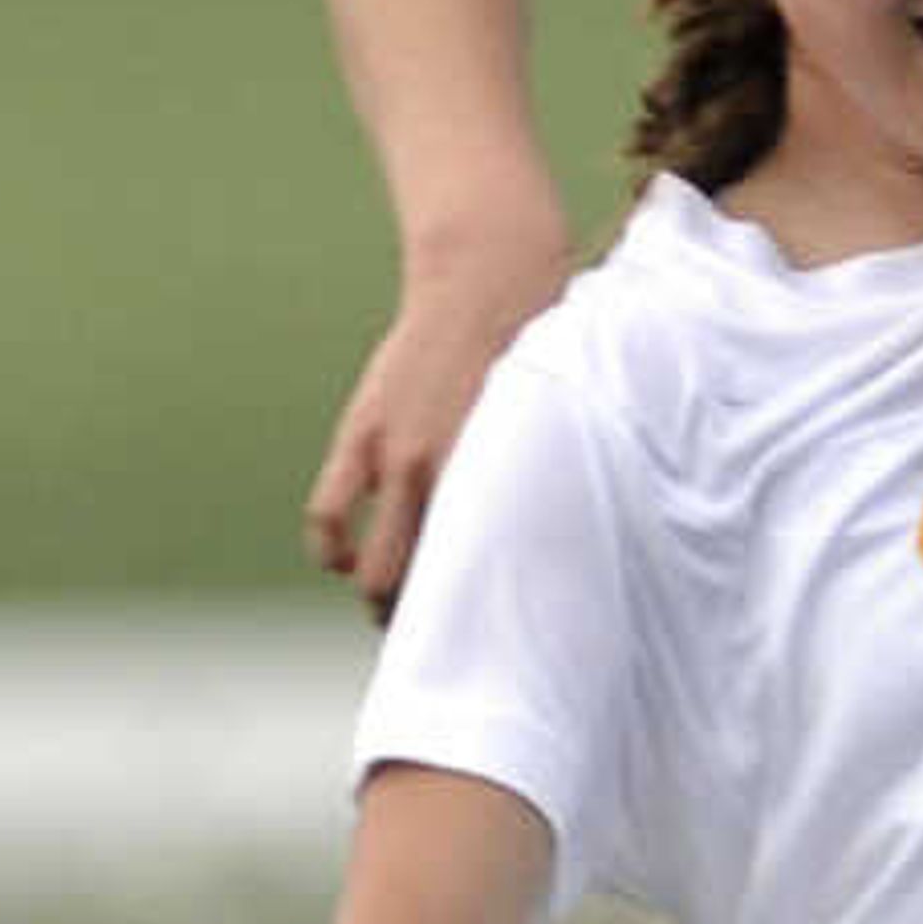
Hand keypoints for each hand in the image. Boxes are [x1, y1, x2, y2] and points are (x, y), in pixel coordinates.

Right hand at [302, 228, 567, 613]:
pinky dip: (331, 548)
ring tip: (390, 609)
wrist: (488, 280)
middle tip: (440, 634)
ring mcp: (400, 460)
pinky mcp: (363, 436)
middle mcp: (452, 480)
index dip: (489, 622)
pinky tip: (342, 562)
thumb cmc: (543, 354)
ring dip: (380, 598)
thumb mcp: (562, 425)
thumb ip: (557, 477)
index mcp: (507, 483)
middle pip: (427, 587)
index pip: (491, 579)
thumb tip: (594, 526)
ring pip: (375, 567)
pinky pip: (327, 512)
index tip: (497, 643)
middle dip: (427, 623)